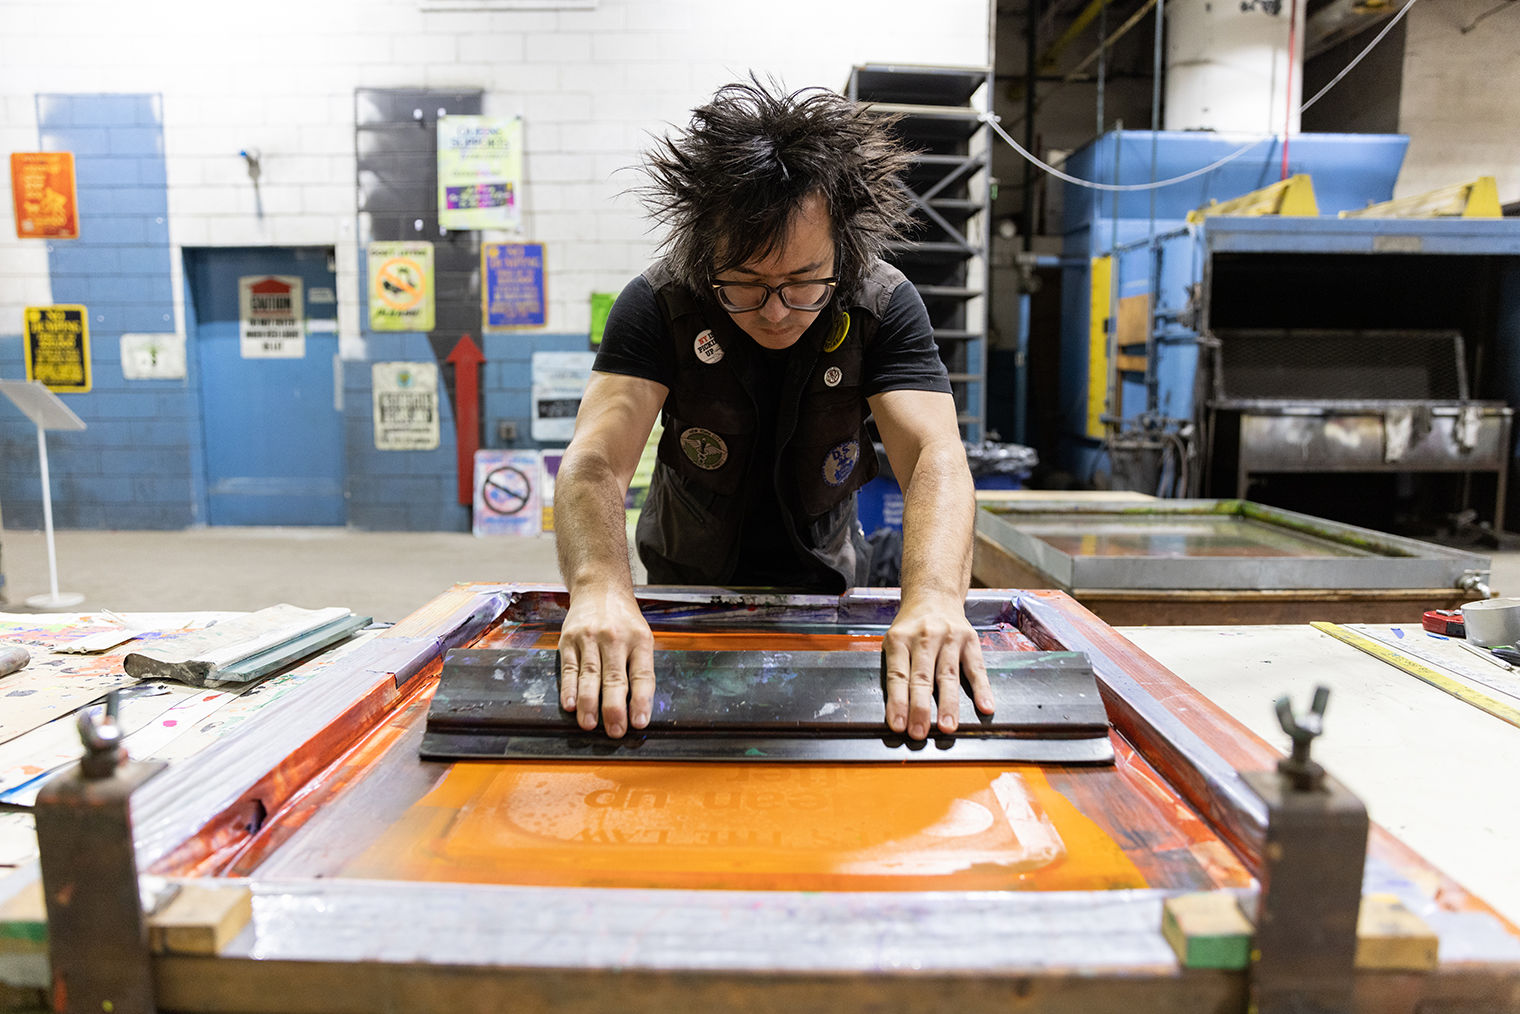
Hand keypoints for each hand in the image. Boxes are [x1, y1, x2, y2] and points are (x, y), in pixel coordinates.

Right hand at [558, 586, 654, 737]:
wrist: (599, 587)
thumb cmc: (624, 620)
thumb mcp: (642, 636)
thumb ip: (639, 668)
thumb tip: (636, 708)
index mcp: (639, 640)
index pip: (642, 675)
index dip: (641, 701)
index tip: (639, 723)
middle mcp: (615, 639)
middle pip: (615, 679)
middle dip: (614, 709)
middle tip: (614, 731)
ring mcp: (590, 638)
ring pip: (590, 676)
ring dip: (589, 704)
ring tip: (589, 725)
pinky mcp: (569, 640)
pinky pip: (570, 668)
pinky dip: (569, 689)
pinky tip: (570, 705)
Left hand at [882, 598, 992, 739]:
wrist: (934, 595)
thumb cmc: (911, 627)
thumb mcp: (894, 641)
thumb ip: (896, 670)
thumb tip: (899, 712)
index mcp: (900, 639)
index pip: (898, 675)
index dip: (898, 702)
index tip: (898, 726)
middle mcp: (924, 636)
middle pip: (922, 677)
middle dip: (920, 708)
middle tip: (919, 732)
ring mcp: (949, 638)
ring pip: (948, 675)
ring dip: (949, 704)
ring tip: (948, 726)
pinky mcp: (970, 640)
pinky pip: (977, 668)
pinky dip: (982, 689)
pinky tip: (985, 707)